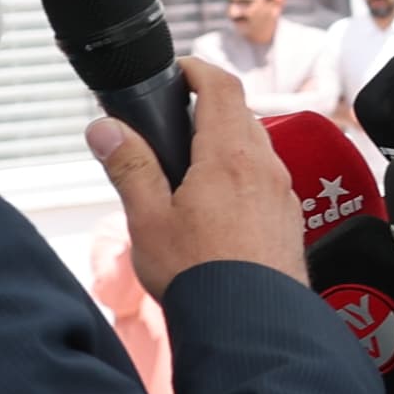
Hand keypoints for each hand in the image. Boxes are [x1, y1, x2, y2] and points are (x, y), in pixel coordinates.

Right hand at [90, 61, 306, 292]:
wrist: (251, 324)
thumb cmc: (199, 274)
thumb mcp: (148, 218)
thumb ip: (129, 167)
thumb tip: (105, 128)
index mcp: (230, 156)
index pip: (221, 87)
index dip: (198, 69)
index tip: (177, 70)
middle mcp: (265, 167)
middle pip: (240, 115)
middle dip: (206, 108)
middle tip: (170, 120)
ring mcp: (283, 193)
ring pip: (255, 148)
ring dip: (225, 142)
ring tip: (188, 164)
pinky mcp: (289, 219)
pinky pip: (266, 179)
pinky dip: (241, 174)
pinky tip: (215, 202)